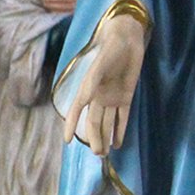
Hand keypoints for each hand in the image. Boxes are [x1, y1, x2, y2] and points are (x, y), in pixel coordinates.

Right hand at [63, 13, 146, 155]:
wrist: (127, 39)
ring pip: (107, 123)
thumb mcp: (101, 64)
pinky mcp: (126, 96)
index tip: (67, 141)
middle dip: (94, 138)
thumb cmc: (112, 48)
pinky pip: (122, 117)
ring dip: (105, 137)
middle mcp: (98, 97)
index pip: (77, 112)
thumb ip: (92, 81)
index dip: (70, 126)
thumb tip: (83, 99)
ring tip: (104, 154)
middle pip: (94, 122)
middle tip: (97, 155)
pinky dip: (120, 130)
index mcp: (88, 90)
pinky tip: (118, 143)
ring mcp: (112, 98)